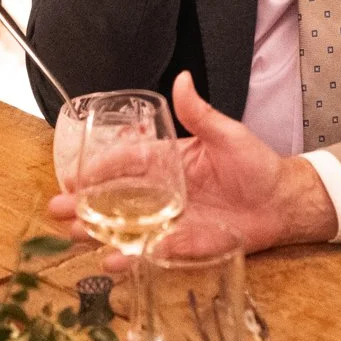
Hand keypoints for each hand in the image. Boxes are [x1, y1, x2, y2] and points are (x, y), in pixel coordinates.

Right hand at [49, 74, 340, 252]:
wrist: (282, 201)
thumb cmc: (255, 164)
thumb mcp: (227, 134)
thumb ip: (199, 113)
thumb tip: (182, 78)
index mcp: (166, 161)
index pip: (124, 164)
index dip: (97, 169)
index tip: (72, 175)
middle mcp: (161, 193)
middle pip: (115, 200)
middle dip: (84, 206)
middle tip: (58, 210)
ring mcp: (170, 222)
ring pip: (126, 229)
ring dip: (99, 234)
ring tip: (77, 237)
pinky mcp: (184, 246)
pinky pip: (153, 253)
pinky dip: (133, 258)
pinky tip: (114, 262)